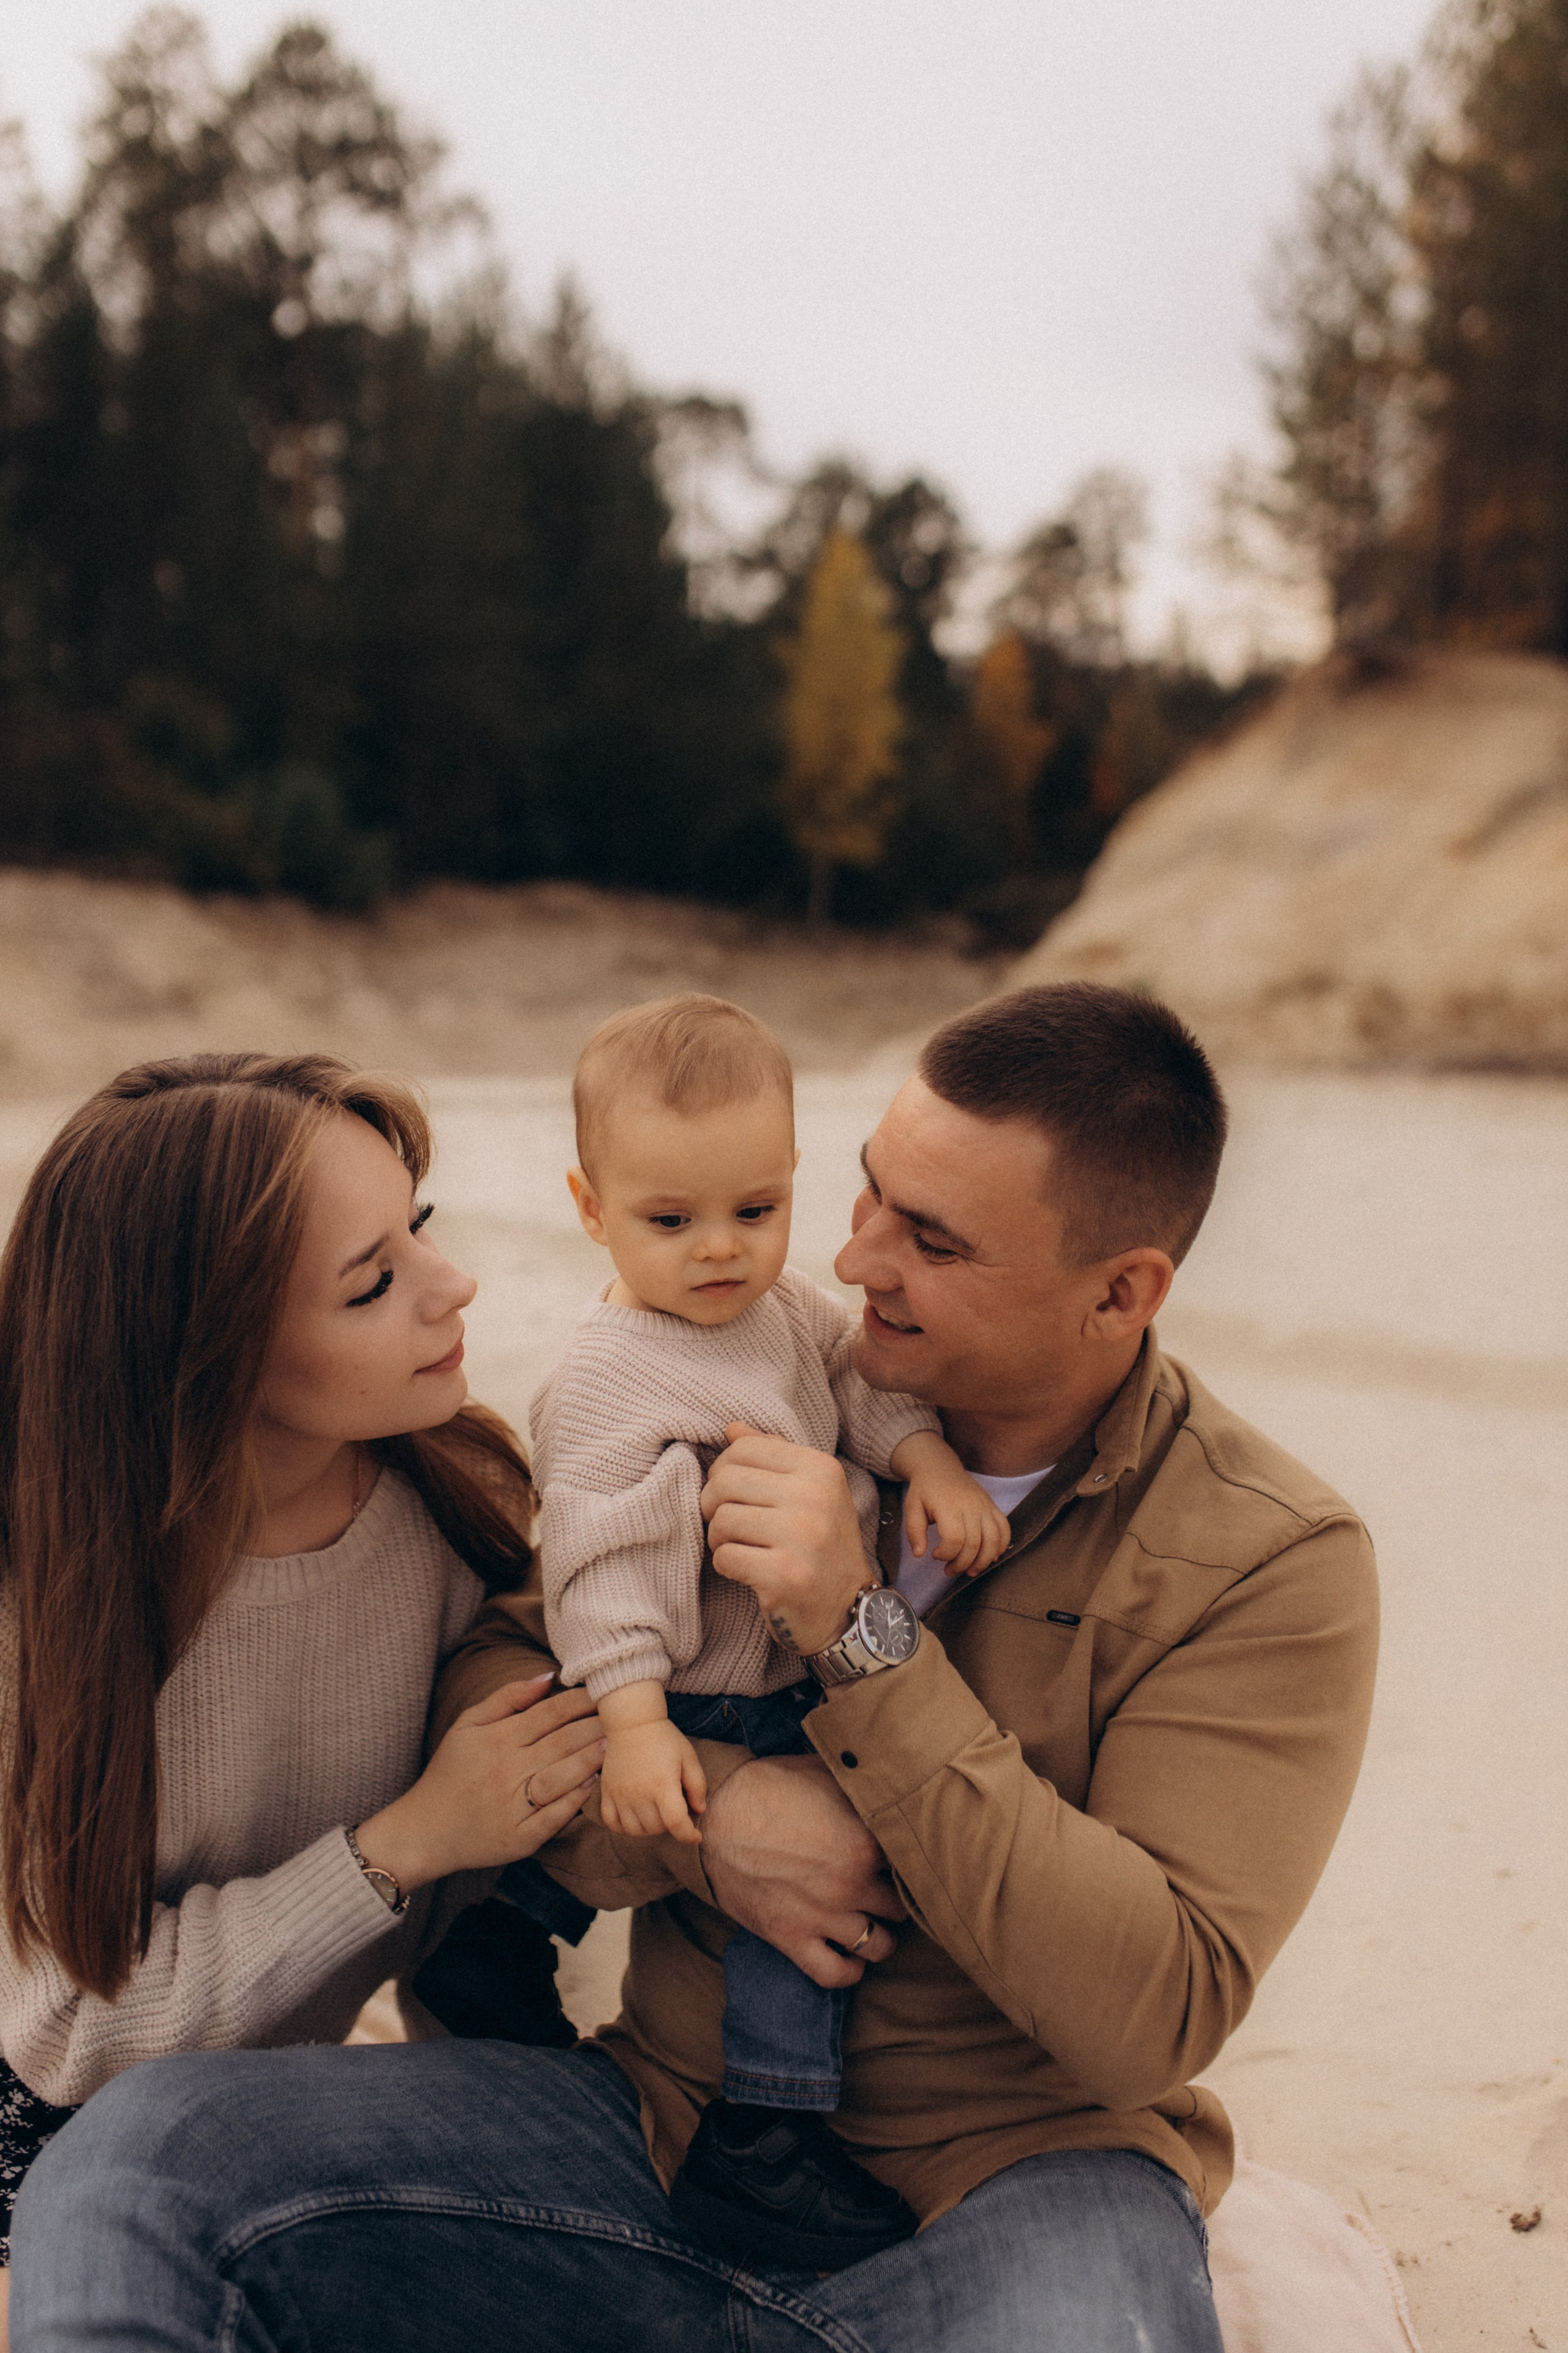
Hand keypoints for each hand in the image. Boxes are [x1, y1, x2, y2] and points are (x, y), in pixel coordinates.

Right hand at [354, 1676, 602, 1893]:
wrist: (424, 1830)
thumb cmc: (450, 1772)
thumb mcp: (467, 1725)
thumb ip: (507, 1697)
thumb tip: (549, 1675)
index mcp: (496, 1740)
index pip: (548, 1714)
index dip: (579, 1701)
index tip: (604, 1693)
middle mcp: (506, 1771)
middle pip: (561, 1742)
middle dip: (595, 1727)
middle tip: (625, 1716)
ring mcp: (513, 1806)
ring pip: (561, 1777)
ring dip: (591, 1760)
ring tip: (616, 1746)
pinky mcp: (519, 1838)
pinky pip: (553, 1818)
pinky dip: (575, 1801)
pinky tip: (593, 1785)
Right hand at [601, 1718, 706, 1844]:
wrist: (632, 1723)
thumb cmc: (664, 1739)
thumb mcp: (688, 1757)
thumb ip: (698, 1785)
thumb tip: (699, 1810)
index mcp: (662, 1784)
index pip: (675, 1823)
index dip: (688, 1836)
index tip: (696, 1836)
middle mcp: (639, 1793)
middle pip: (656, 1828)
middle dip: (670, 1826)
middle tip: (674, 1810)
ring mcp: (620, 1794)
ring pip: (635, 1830)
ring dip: (649, 1829)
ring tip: (657, 1814)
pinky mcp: (607, 1792)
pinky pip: (611, 1823)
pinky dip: (624, 1828)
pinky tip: (635, 1818)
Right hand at [701, 1753, 905, 1989]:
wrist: (716, 1817)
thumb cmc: (770, 1787)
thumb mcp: (823, 1772)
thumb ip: (860, 1786)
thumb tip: (886, 1778)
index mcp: (864, 1842)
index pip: (911, 1863)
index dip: (909, 1859)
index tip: (904, 1857)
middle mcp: (850, 1884)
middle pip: (900, 1907)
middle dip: (897, 1899)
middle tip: (889, 1892)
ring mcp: (821, 1916)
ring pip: (878, 1946)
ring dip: (882, 1938)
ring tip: (877, 1926)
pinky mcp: (791, 1938)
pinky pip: (834, 1974)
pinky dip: (850, 1972)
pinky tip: (853, 1959)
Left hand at [702, 1423, 869, 1655]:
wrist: (848, 1609)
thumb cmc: (820, 1545)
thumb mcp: (808, 1491)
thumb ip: (773, 1456)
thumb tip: (732, 1428)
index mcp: (820, 1468)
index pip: (743, 1449)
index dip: (724, 1472)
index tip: (734, 1495)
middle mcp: (815, 1497)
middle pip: (725, 1482)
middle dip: (714, 1506)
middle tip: (729, 1525)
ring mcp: (802, 1537)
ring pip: (721, 1520)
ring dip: (720, 1540)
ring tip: (743, 1548)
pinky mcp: (785, 1576)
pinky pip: (725, 1558)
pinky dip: (727, 1566)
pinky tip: (750, 1571)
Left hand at [903, 1472, 1010, 1577]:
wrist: (940, 1467)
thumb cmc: (925, 1490)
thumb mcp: (912, 1507)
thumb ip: (914, 1531)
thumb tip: (919, 1554)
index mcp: (948, 1506)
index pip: (954, 1539)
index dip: (945, 1554)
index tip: (935, 1555)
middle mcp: (970, 1505)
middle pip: (974, 1544)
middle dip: (962, 1564)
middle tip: (949, 1570)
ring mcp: (984, 1505)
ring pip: (993, 1540)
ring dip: (982, 1561)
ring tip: (970, 1571)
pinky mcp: (992, 1506)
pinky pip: (1004, 1529)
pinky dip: (1000, 1546)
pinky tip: (990, 1557)